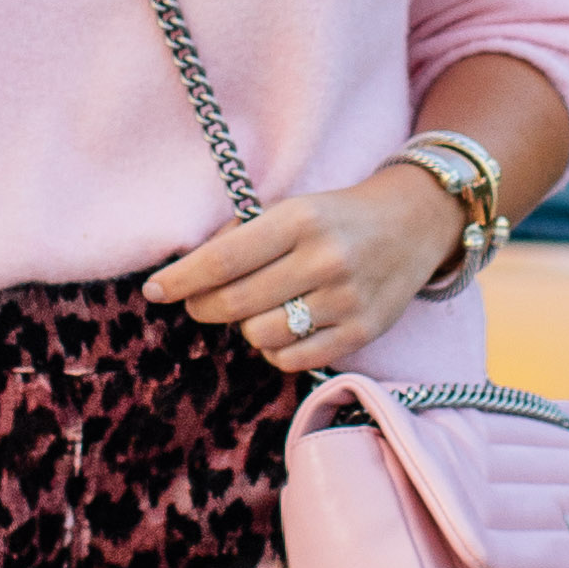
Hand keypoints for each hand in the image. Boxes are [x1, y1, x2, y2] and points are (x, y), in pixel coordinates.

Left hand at [144, 159, 464, 375]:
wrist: (414, 224)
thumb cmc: (337, 217)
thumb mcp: (294, 208)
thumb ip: (244, 237)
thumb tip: (188, 273)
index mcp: (300, 219)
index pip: (224, 258)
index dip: (181, 279)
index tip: (153, 290)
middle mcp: (324, 259)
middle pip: (235, 303)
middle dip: (204, 306)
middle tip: (199, 302)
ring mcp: (346, 299)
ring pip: (261, 336)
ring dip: (247, 327)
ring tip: (257, 310)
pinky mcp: (363, 331)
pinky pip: (294, 359)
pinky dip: (276, 350)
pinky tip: (282, 329)